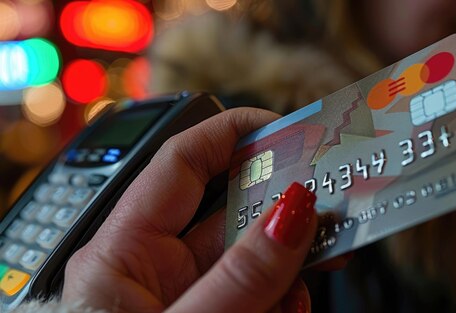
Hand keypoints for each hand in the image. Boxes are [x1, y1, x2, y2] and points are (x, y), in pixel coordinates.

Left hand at [62, 108, 325, 312]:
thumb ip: (238, 276)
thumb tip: (293, 214)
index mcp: (124, 253)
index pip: (180, 163)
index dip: (232, 133)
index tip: (287, 125)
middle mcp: (158, 270)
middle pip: (232, 213)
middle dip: (283, 208)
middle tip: (330, 200)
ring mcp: (190, 298)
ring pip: (255, 257)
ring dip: (293, 263)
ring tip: (324, 267)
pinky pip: (261, 294)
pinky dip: (285, 299)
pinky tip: (292, 307)